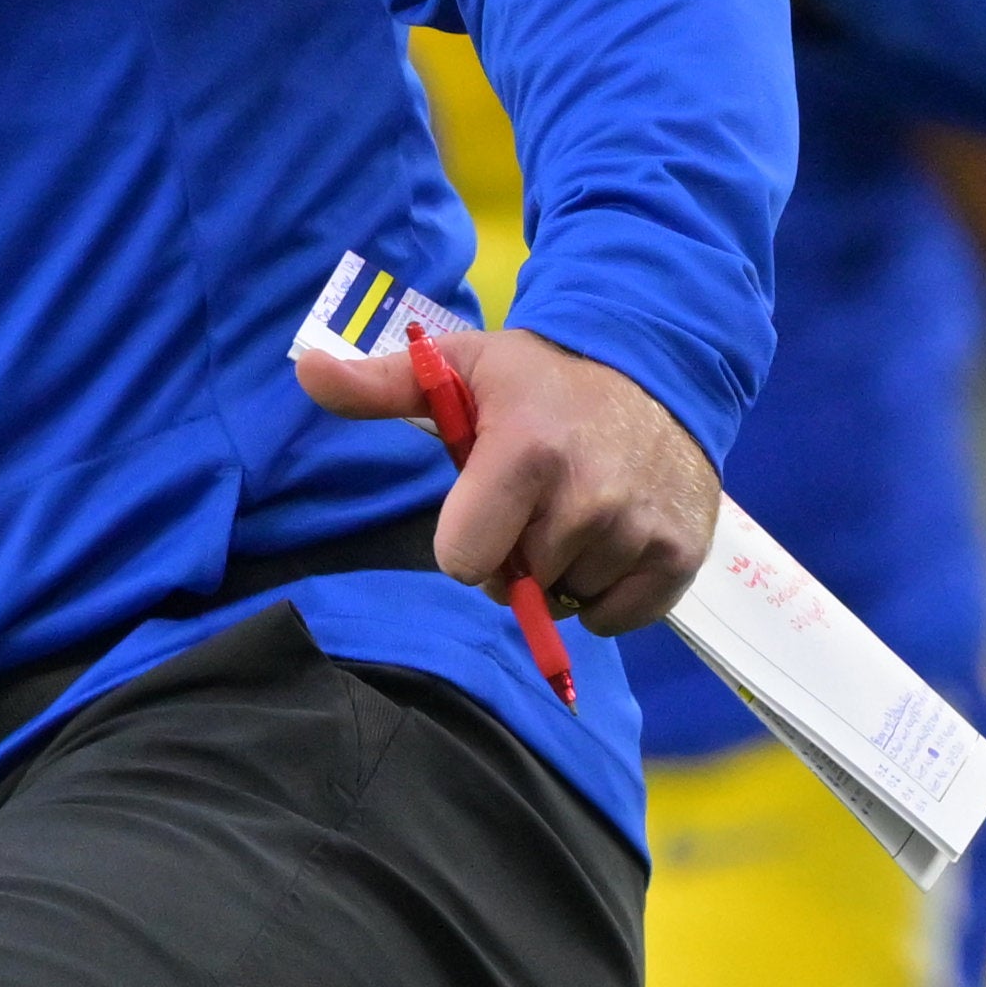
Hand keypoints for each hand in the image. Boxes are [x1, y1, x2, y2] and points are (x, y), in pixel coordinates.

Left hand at [292, 307, 719, 633]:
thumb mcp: (462, 368)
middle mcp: (589, 497)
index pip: (462, 561)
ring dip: (566, 570)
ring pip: (568, 599)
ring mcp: (638, 529)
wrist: (658, 368)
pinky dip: (610, 594)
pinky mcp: (680, 555)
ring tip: (582, 508)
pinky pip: (617, 618)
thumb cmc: (543, 379)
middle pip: (517, 585)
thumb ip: (380, 385)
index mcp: (525, 453)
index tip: (487, 502)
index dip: (466, 541)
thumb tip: (305, 370)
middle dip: (518, 553)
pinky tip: (614, 538)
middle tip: (540, 498)